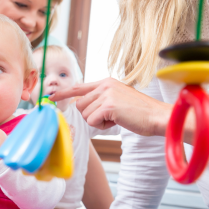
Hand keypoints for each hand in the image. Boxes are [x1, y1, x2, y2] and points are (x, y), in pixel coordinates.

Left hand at [49, 78, 171, 136]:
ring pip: (85, 114)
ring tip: (116, 118)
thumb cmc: (139, 113)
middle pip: (79, 105)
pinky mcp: (108, 105)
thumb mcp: (118, 99)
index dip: (63, 93)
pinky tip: (117, 121)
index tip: (51, 97)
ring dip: (98, 121)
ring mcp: (106, 94)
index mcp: (107, 82)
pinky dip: (102, 126)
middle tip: (109, 117)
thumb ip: (101, 99)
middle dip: (90, 115)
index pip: (79, 87)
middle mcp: (105, 85)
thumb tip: (81, 105)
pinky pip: (92, 121)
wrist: (157, 116)